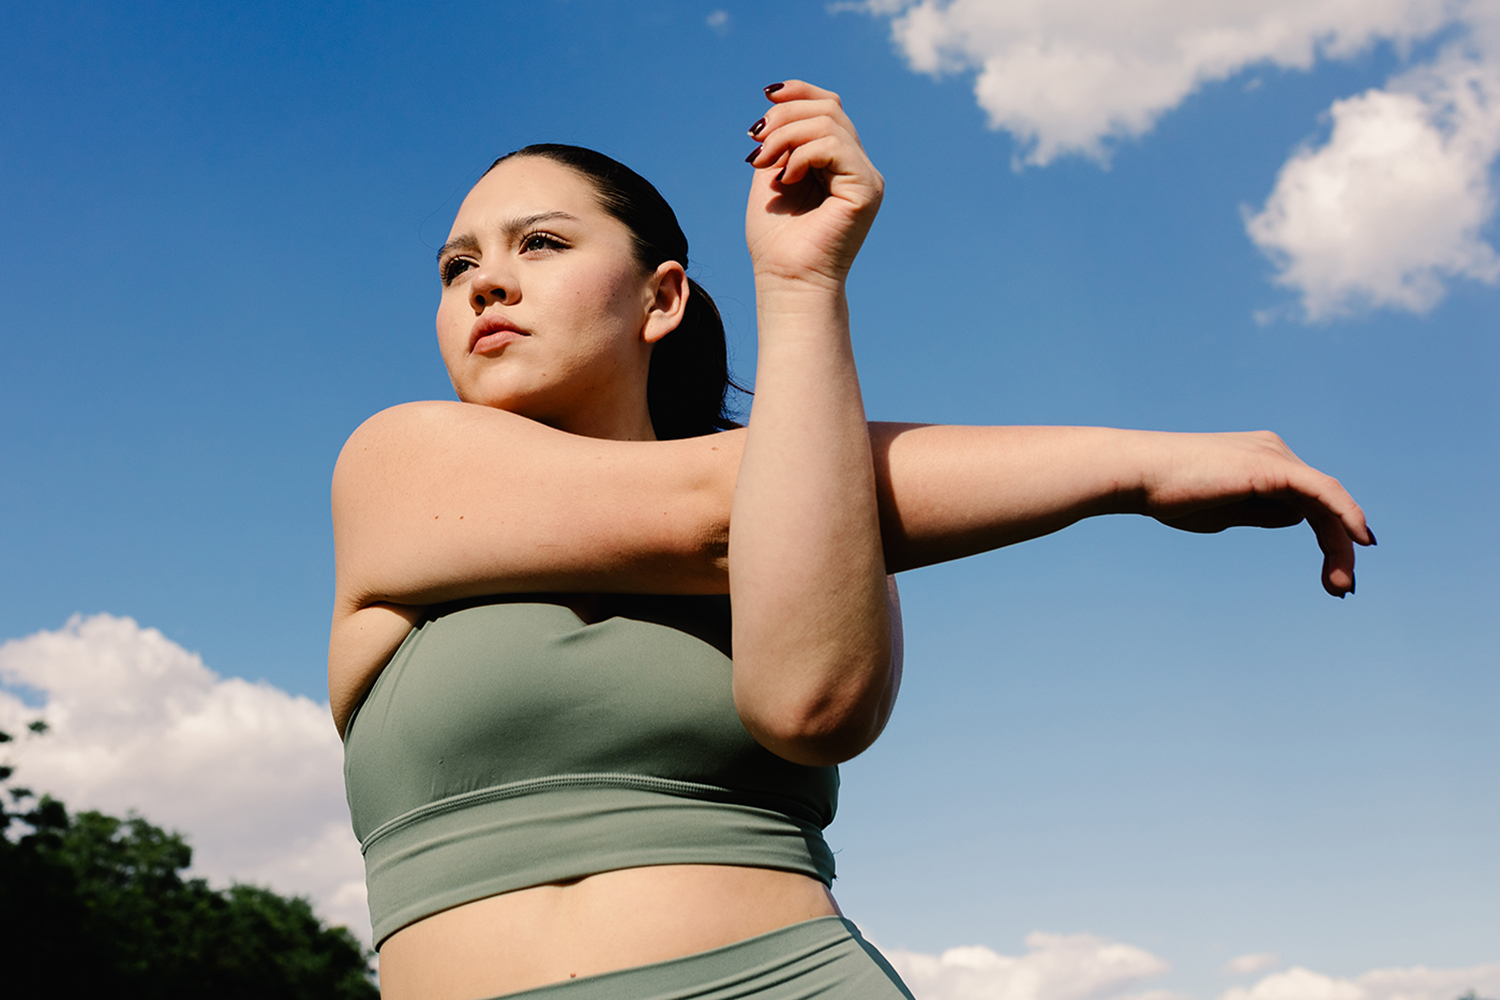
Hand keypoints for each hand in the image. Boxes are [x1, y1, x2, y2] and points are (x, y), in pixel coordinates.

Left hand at [744, 81, 883, 289]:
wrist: (787, 280)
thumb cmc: (776, 241)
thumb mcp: (771, 176)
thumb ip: (779, 142)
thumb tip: (777, 104)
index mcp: (836, 163)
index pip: (828, 107)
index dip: (800, 92)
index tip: (766, 96)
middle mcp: (856, 166)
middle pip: (829, 108)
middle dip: (784, 118)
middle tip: (757, 147)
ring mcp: (865, 177)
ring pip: (830, 123)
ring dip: (787, 136)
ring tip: (765, 165)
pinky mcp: (867, 188)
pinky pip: (836, 146)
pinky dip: (803, 154)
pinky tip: (787, 178)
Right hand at [1136, 430, 1374, 596]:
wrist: (1141, 475)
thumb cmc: (1170, 494)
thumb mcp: (1226, 511)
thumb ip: (1262, 512)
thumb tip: (1296, 518)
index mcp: (1263, 460)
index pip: (1309, 501)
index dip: (1328, 537)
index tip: (1333, 576)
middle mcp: (1275, 452)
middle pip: (1322, 502)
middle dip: (1337, 546)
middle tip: (1341, 588)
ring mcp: (1276, 456)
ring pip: (1326, 501)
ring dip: (1339, 545)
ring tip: (1339, 585)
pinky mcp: (1274, 467)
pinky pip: (1323, 491)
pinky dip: (1345, 515)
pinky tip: (1359, 541)